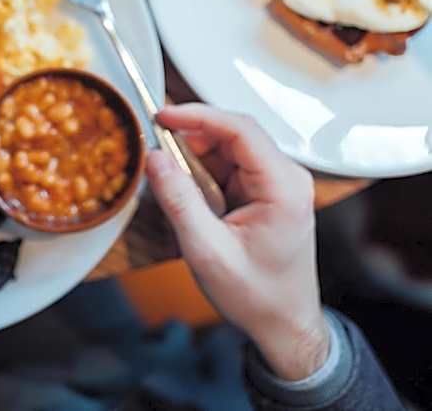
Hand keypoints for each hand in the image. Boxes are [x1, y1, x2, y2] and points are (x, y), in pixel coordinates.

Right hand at [146, 104, 328, 380]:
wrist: (284, 325)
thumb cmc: (256, 295)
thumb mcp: (208, 250)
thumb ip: (179, 201)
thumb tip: (154, 157)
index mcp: (283, 187)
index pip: (239, 129)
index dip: (197, 115)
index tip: (160, 116)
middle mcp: (286, 177)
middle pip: (232, 135)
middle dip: (190, 141)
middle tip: (155, 155)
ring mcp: (277, 184)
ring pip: (226, 150)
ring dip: (195, 163)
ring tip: (173, 190)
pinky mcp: (265, 192)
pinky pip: (228, 169)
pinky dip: (202, 177)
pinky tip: (190, 200)